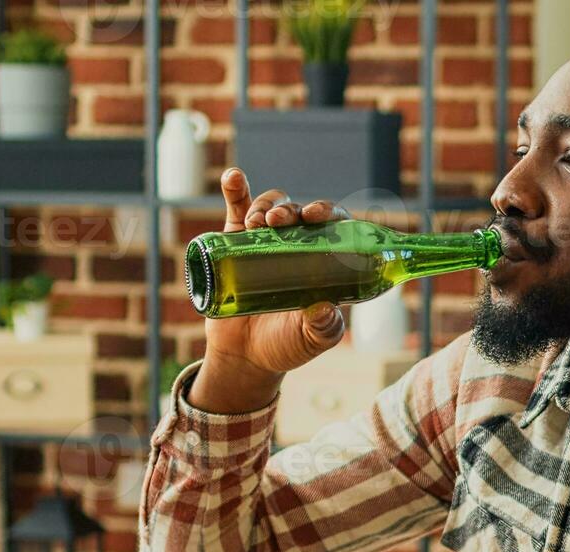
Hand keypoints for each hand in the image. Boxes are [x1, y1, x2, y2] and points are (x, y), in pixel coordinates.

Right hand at [188, 167, 351, 413]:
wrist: (244, 356)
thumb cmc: (286, 344)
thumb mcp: (311, 340)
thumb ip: (323, 328)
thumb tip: (327, 309)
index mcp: (324, 262)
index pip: (335, 227)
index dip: (329, 214)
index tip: (317, 217)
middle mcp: (298, 246)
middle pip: (301, 214)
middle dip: (293, 210)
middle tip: (283, 220)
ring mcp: (266, 242)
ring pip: (272, 208)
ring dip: (267, 206)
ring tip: (258, 222)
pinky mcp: (235, 243)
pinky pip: (237, 209)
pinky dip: (235, 190)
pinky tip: (234, 177)